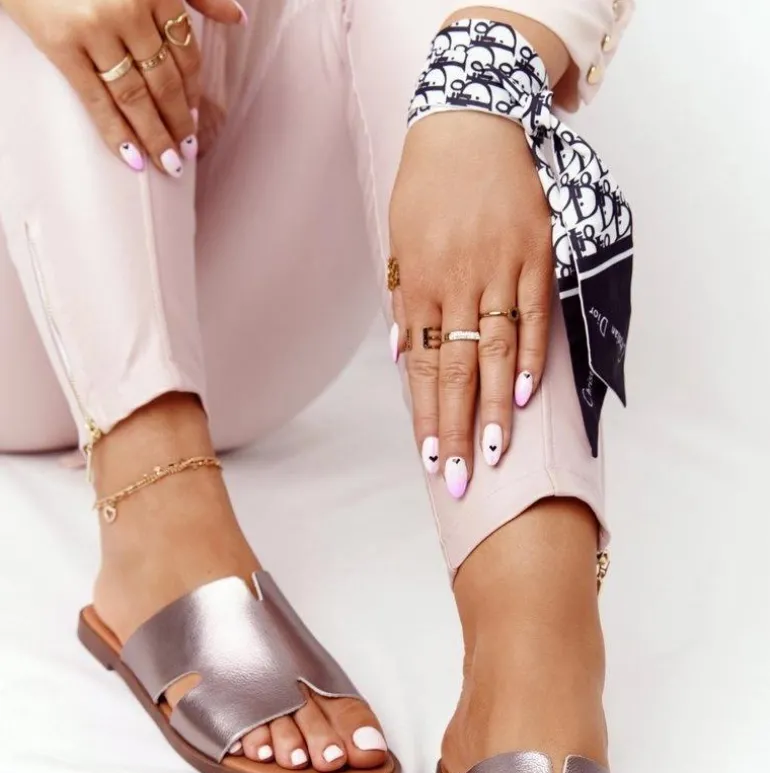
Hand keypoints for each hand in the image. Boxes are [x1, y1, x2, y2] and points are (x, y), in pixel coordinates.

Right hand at [1, 0, 246, 173]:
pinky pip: (96, 100)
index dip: (193, 93)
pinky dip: (117, 134)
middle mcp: (130, 8)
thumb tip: (238, 18)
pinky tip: (134, 159)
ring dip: (155, 136)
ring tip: (168, 164)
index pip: (186, 55)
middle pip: (165, 81)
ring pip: (136, 97)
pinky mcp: (62, 44)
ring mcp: (95, 27)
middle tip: (185, 152)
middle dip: (178, 123)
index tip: (194, 119)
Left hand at [389, 106, 553, 498]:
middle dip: (456, 430)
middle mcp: (457, 283)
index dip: (426, 417)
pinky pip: (534, 316)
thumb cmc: (428, 186)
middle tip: (460, 481)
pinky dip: (530, 357)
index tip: (431, 460)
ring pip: (495, 353)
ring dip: (492, 409)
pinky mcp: (535, 255)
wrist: (471, 121)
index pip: (421, 367)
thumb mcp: (400, 239)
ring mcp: (499, 270)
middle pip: (456, 371)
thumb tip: (399, 357)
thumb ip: (404, 299)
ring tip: (493, 455)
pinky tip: (523, 398)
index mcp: (419, 283)